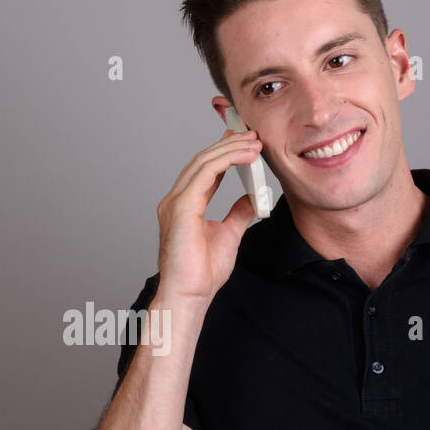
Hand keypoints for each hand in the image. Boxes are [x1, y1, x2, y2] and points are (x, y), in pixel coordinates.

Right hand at [155, 128, 263, 303]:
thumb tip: (250, 199)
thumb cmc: (202, 273)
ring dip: (230, 148)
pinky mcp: (181, 206)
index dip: (224, 152)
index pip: (204, 170)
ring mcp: (175, 202)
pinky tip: (246, 156)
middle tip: (252, 135)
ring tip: (254, 142)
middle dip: (228, 144)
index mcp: (184, 206)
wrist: (190, 295)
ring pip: (203, 162)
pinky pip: (206, 173)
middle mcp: (175, 200)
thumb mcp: (229, 235)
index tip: (244, 142)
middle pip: (202, 160)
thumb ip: (237, 214)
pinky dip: (227, 160)